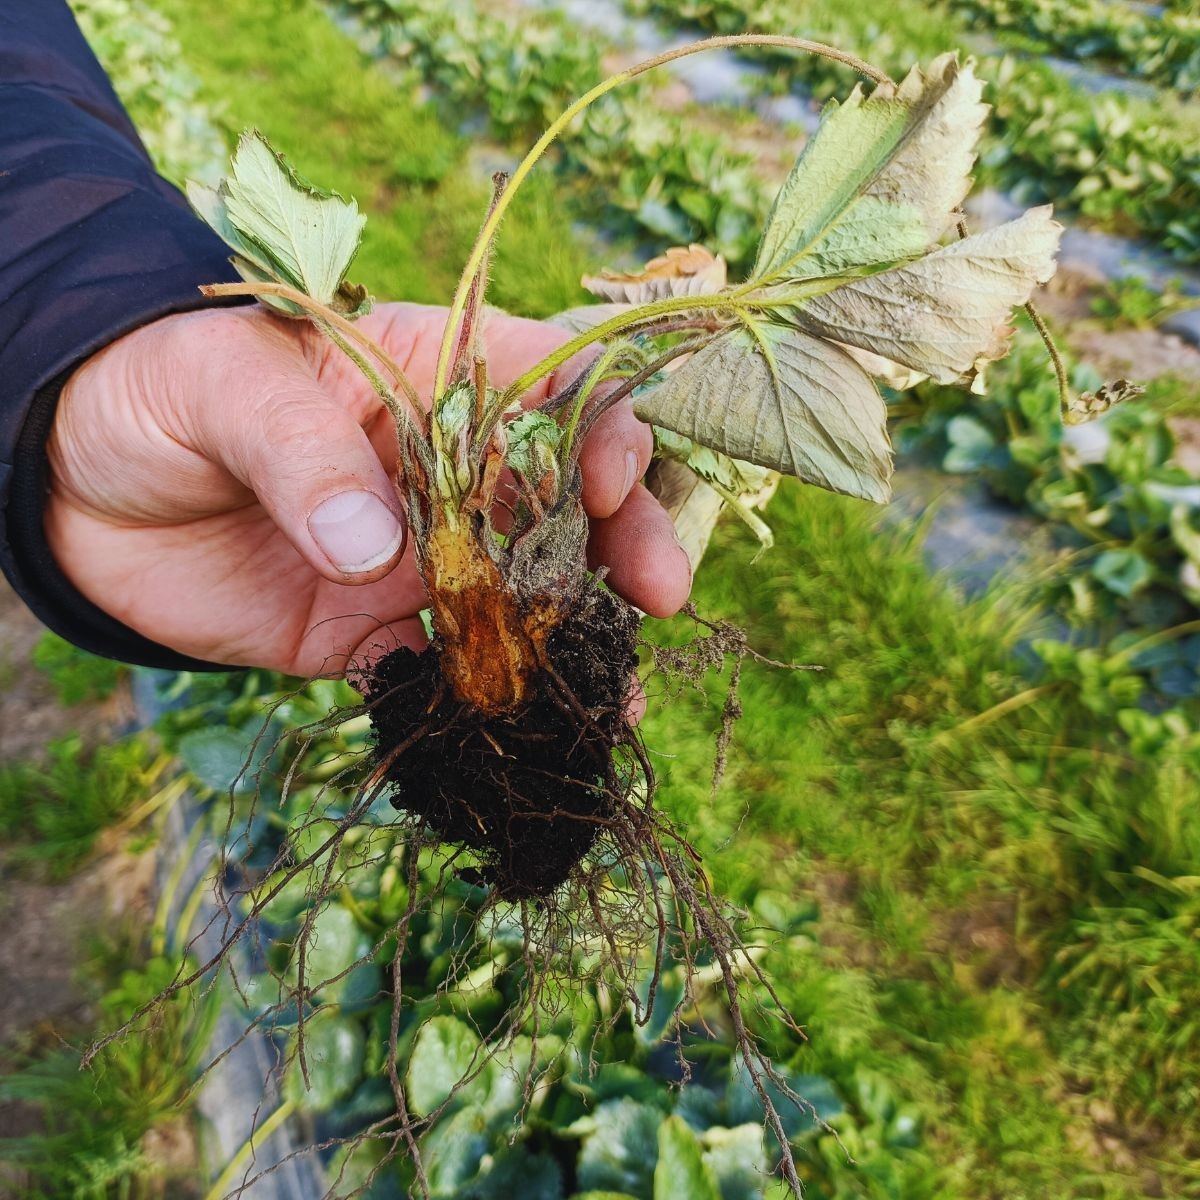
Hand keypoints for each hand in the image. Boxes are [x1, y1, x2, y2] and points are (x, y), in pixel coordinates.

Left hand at [45, 303, 691, 674]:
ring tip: (613, 701)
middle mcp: (448, 473)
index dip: (603, 423)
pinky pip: (442, 674)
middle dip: (628, 541)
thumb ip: (302, 452)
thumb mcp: (221, 386)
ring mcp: (418, 559)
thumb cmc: (151, 389)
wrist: (71, 488)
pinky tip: (518, 740)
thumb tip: (378, 554)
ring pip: (522, 601)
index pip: (555, 383)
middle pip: (568, 500)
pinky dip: (480, 706)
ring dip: (575, 646)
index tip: (609, 477)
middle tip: (661, 594)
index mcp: (433, 378)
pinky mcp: (371, 632)